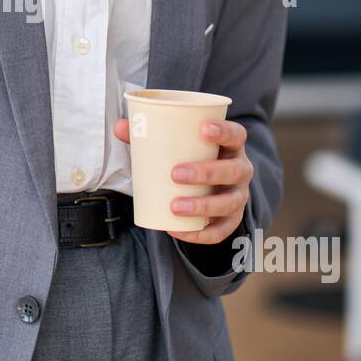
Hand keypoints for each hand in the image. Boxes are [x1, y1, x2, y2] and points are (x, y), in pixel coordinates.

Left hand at [113, 116, 252, 244]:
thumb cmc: (190, 158)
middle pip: (233, 170)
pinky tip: (178, 230)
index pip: (236, 135)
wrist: (206, 185)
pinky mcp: (231, 219)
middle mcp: (240, 170)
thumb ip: (148, 135)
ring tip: (174, 206)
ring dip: (203, 206)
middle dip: (206, 172)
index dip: (224, 130)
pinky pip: (221, 231)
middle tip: (175, 173)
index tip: (203, 128)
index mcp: (230, 146)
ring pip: (229, 203)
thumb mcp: (176, 145)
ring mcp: (238, 196)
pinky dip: (200, 234)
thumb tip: (120, 127)